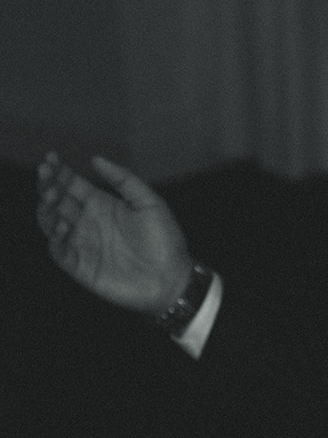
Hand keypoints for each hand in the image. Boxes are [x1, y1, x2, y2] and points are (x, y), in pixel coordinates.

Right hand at [36, 151, 192, 314]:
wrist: (171, 278)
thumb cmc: (165, 241)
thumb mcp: (150, 203)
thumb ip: (124, 180)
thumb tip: (95, 159)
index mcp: (100, 204)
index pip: (71, 184)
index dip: (58, 171)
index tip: (51, 158)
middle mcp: (86, 221)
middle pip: (56, 200)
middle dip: (47, 185)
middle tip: (46, 173)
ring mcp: (81, 243)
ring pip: (50, 222)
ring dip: (46, 208)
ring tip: (52, 195)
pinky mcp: (79, 265)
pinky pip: (58, 249)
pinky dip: (55, 237)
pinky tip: (64, 225)